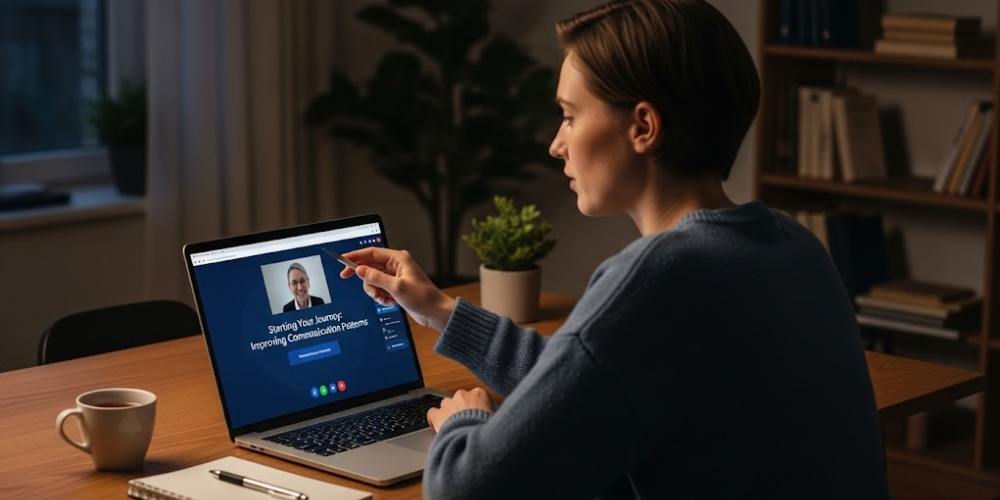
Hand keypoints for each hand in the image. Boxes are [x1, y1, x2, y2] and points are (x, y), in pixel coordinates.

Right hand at [339, 247, 456, 331]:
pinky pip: (380, 289)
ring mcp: (395, 277)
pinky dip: (381, 297)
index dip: (355, 256)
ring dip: (375, 292)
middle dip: (367, 280)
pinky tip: (391, 302)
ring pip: (373, 281)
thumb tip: (360, 270)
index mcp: (398, 259)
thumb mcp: (396, 287)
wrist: (435, 312)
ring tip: (384, 299)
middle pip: (370, 267)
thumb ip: (376, 278)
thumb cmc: (423, 297)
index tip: (342, 261)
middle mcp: (396, 266)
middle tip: (355, 282)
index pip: (371, 253)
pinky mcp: (396, 288)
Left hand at [426, 388, 493, 432]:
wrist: (472, 437)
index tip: (477, 414)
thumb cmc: (486, 429)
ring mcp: (449, 403)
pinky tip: (437, 425)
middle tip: (465, 422)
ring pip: (446, 404)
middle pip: (461, 399)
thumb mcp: (495, 419)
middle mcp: (463, 395)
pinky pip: (433, 413)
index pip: (478, 396)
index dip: (476, 406)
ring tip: (453, 426)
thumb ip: (490, 415)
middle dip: (462, 409)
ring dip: (449, 413)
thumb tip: (492, 421)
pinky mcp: (438, 414)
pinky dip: (434, 419)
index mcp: (480, 394)